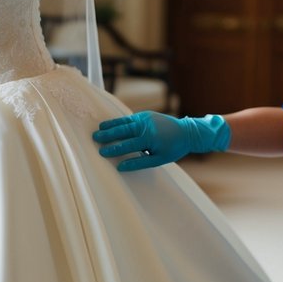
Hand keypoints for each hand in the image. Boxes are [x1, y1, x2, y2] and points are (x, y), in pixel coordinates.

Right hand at [93, 111, 229, 171]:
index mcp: (150, 138)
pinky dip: (119, 122)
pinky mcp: (146, 115)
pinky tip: (111, 125)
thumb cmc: (173, 148)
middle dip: (108, 135)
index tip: (102, 152)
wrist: (187, 132)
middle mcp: (146, 126)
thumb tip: (121, 167)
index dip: (114, 149)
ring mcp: (145, 118)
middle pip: (123, 131)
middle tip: (95, 138)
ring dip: (111, 126)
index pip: (127, 145)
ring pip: (124, 122)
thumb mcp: (159, 160)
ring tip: (99, 129)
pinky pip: (129, 119)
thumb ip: (139, 163)